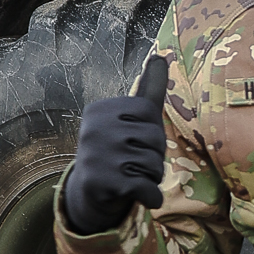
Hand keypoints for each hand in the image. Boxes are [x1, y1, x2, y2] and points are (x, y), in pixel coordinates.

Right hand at [60, 55, 168, 233]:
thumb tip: (161, 56)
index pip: (150, 113)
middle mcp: (93, 130)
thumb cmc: (119, 148)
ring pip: (154, 166)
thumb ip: (149, 89)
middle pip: (155, 139)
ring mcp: (96, 158)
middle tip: (132, 162)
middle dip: (154, 156)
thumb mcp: (133, 117)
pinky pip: (148, 190)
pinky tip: (138, 196)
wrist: (92, 193)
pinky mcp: (103, 185)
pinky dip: (151, 197)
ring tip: (131, 176)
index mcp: (100, 110)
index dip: (152, 130)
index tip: (132, 138)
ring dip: (152, 177)